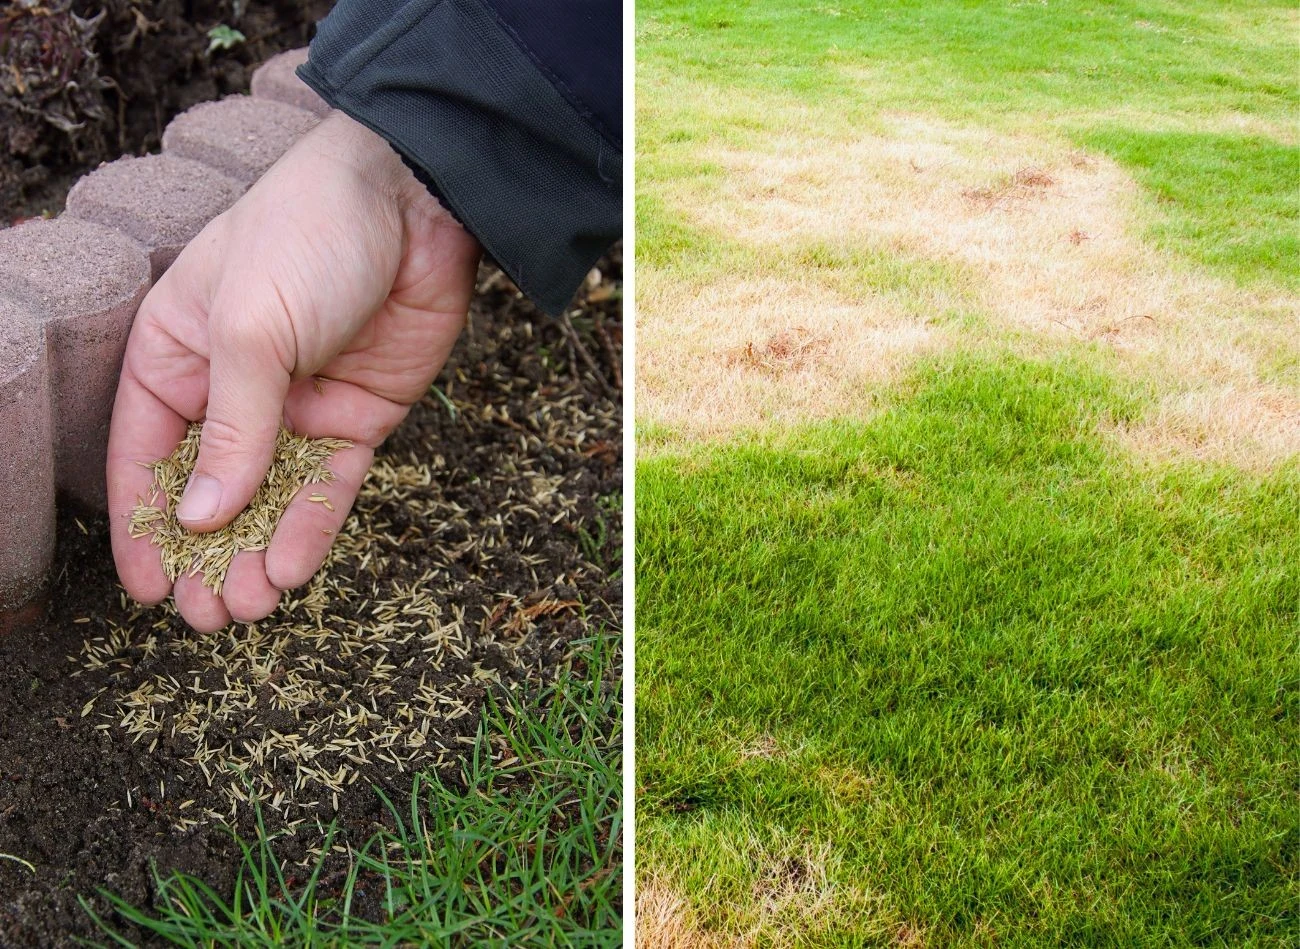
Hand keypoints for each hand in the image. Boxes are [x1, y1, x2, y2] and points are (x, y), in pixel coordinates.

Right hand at [107, 111, 480, 630]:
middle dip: (206, 556)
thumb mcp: (250, 331)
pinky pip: (329, 485)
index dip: (143, 524)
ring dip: (258, 554)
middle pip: (211, 488)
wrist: (416, 203)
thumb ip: (231, 429)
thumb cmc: (308, 237)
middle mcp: (233, 387)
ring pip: (270, 498)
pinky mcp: (358, 417)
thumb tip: (198, 518)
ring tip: (248, 610)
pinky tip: (294, 569)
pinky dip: (312, 526)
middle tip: (208, 617)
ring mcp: (298, 406)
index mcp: (177, 354)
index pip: (147, 452)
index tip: (147, 588)